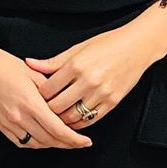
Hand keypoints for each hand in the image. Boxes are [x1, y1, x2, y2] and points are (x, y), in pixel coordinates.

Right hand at [0, 42, 93, 151]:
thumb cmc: (5, 65)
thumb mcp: (34, 74)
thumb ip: (52, 92)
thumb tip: (66, 105)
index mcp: (31, 103)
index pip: (58, 130)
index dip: (74, 139)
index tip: (85, 142)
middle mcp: (19, 117)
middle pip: (49, 140)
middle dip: (67, 144)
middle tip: (78, 143)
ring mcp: (8, 123)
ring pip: (36, 144)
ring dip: (51, 145)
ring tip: (63, 141)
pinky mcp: (0, 125)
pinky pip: (21, 142)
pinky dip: (35, 143)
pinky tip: (43, 139)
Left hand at [23, 22, 158, 132]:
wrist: (137, 47)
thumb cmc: (107, 44)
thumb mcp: (77, 48)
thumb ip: (53, 61)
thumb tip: (30, 64)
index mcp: (76, 65)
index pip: (48, 89)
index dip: (39, 95)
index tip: (37, 96)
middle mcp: (88, 81)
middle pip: (57, 106)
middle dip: (47, 110)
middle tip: (43, 110)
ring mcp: (101, 93)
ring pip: (73, 117)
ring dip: (62, 119)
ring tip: (56, 117)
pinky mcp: (112, 102)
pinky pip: (90, 120)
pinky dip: (79, 123)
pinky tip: (73, 120)